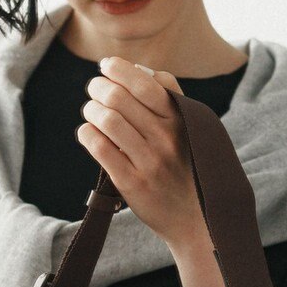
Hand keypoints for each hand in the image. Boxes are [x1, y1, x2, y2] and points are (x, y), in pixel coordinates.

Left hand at [77, 56, 205, 248]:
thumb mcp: (195, 130)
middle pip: (120, 98)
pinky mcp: (131, 183)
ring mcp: (149, 161)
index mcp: (183, 120)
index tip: (106, 65)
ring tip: (91, 110)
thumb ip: (172, 99)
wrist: (198, 220)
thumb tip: (140, 70)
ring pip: (108, 120)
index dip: (120, 69)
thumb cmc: (190, 168)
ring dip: (91, 110)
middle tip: (94, 88)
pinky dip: (87, 134)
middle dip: (99, 87)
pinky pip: (100, 149)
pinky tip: (87, 133)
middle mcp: (167, 138)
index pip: (146, 83)